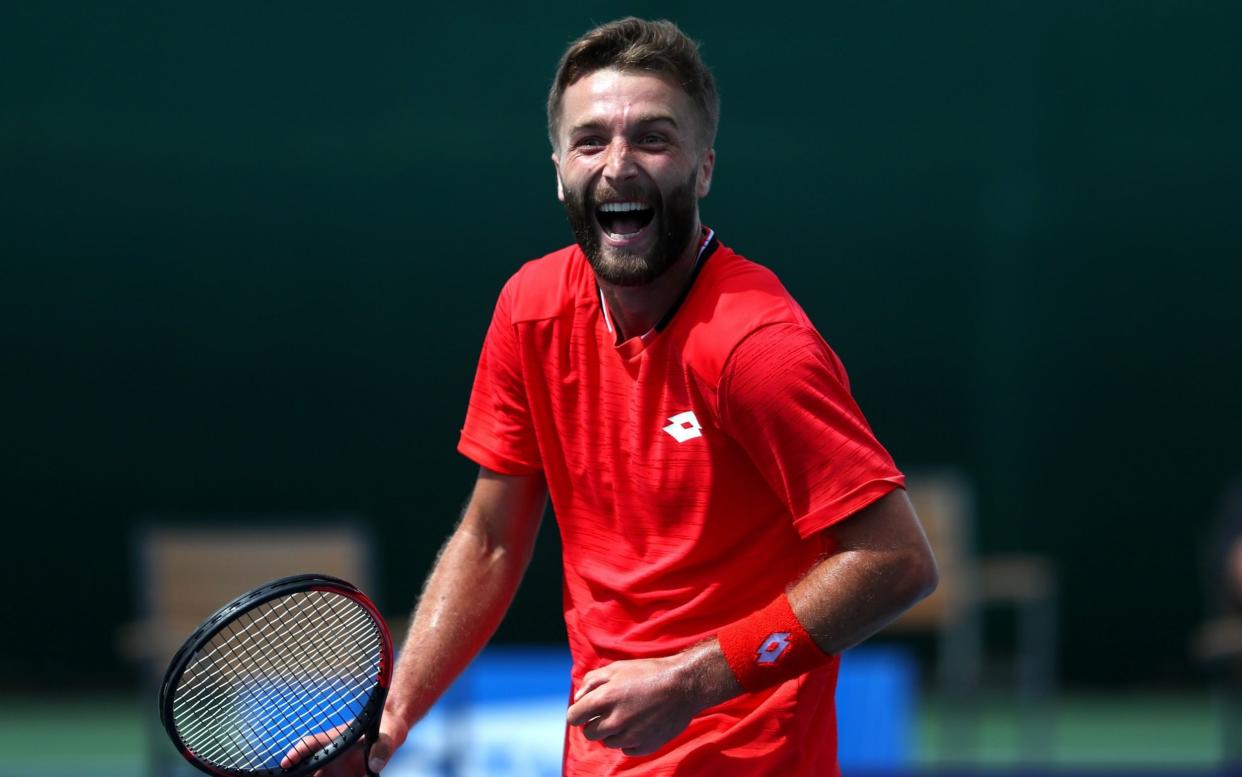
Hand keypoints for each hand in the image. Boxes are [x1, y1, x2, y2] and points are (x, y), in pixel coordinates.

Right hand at [280, 716, 407, 775]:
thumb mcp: (388, 736)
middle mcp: (331, 755)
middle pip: (308, 768)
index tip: (286, 763)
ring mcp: (336, 768)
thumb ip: (382, 748)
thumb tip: (375, 765)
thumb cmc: (387, 728)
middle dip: (298, 774)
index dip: (297, 753)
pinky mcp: (344, 776)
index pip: (311, 745)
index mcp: (335, 740)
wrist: (392, 733)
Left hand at [565, 643, 738, 756]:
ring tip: (628, 715)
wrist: (684, 685)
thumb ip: (592, 681)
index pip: (574, 717)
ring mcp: (631, 736)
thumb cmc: (649, 673)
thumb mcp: (617, 667)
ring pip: (608, 743)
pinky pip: (626, 749)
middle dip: (594, 724)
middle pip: (589, 734)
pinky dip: (629, 740)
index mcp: (605, 699)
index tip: (586, 710)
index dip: (578, 713)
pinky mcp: (646, 746)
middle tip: (608, 712)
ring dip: (612, 732)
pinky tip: (639, 724)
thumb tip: (578, 699)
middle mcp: (615, 721)